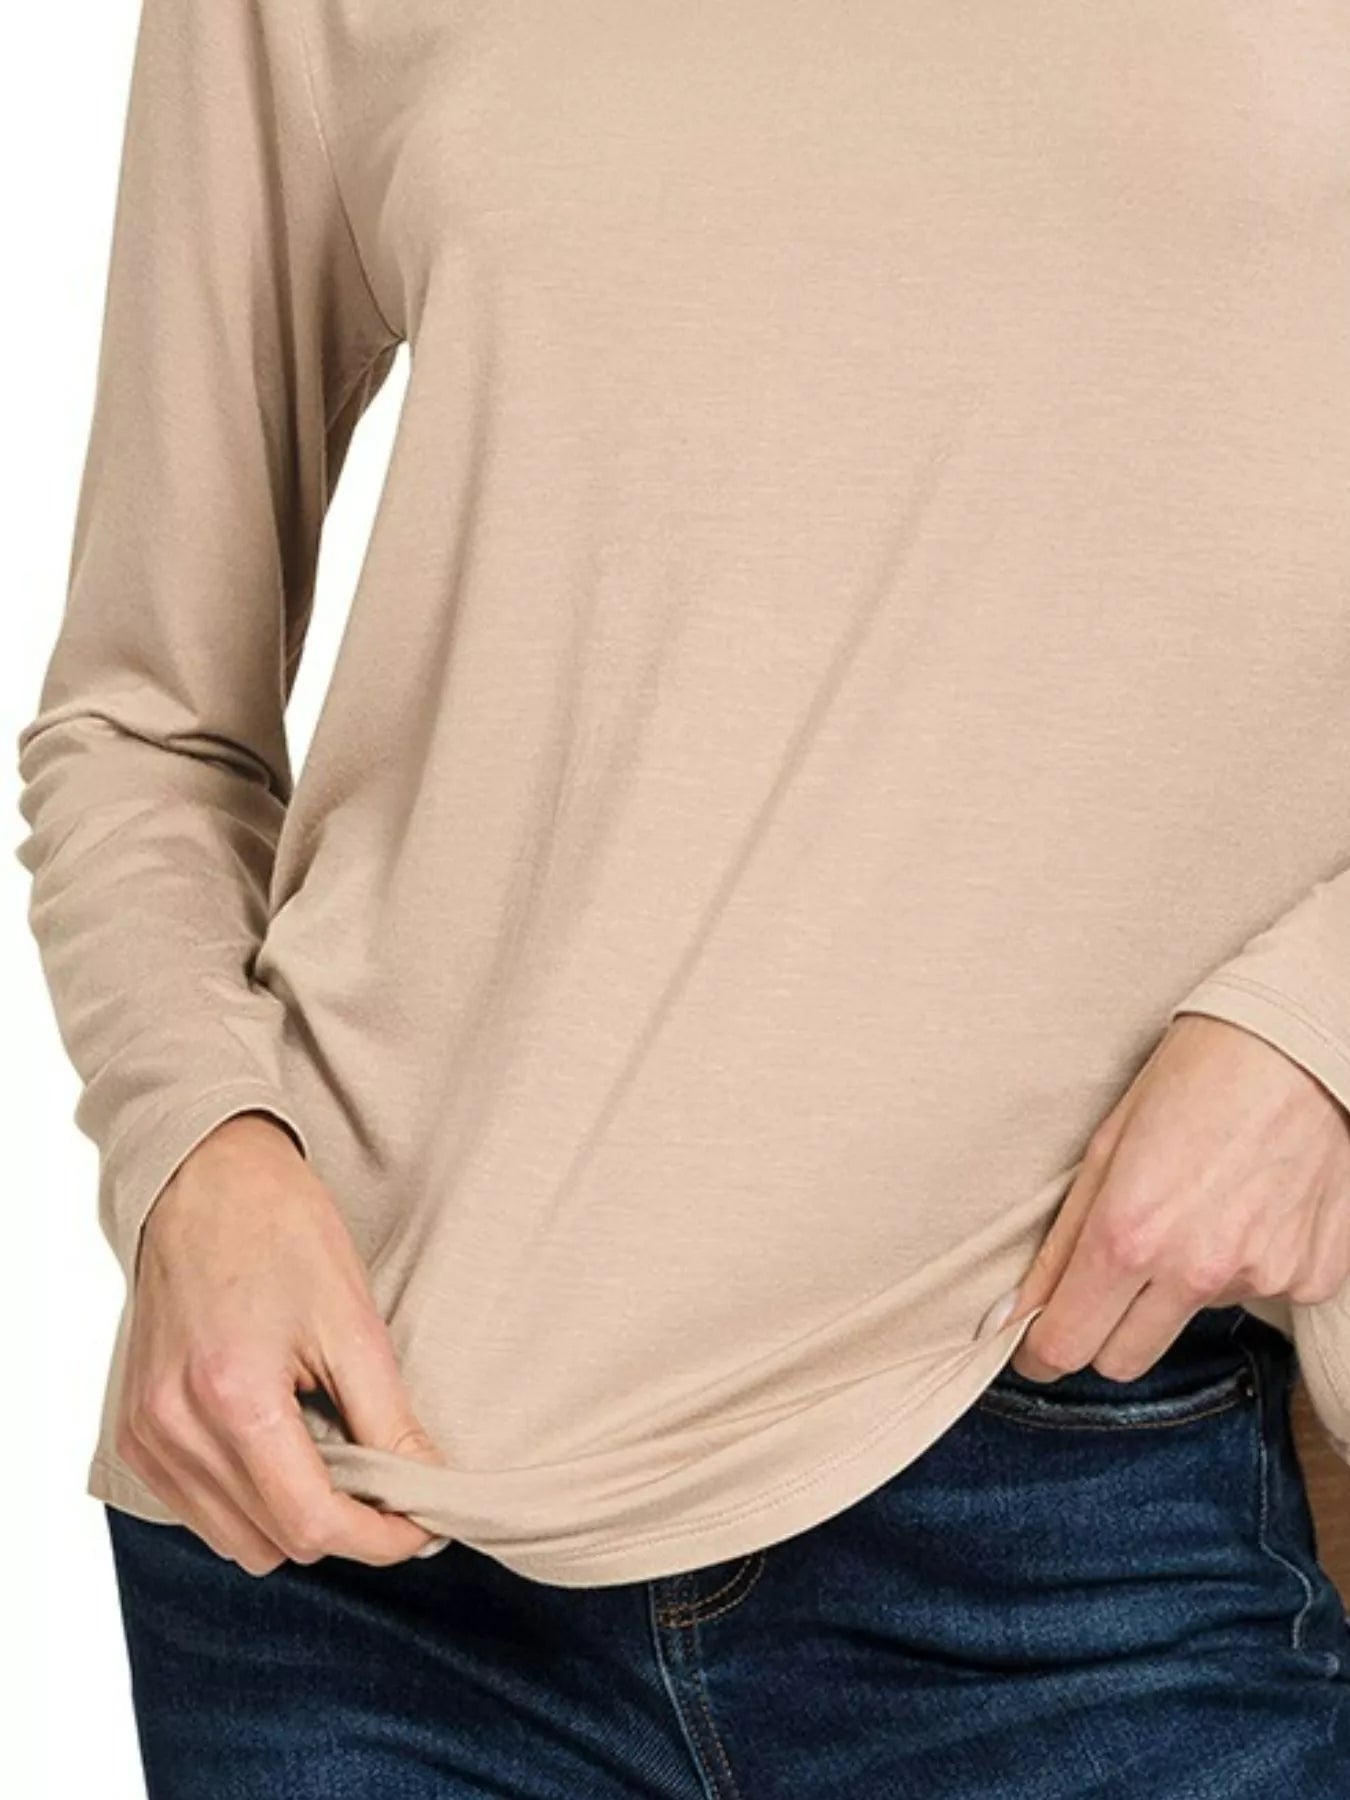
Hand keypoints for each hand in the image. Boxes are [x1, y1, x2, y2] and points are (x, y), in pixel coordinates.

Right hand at [115, 1111, 444, 1574]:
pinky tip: (280, 1443)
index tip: (423, 1523)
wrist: (203, 1176)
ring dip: (294, 1517)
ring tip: (330, 1450)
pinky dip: (248, 1499)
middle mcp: (175, 1429)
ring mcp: (146, 1435)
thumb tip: (427, 1494)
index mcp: (233, 1398)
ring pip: (236, 1539)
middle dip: (344, 1526)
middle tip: (387, 1478)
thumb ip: (389, 1420)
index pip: (312, 1524)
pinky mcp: (134, 1432)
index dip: (380, 1538)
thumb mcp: (353, 1321)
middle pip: (275, 1542)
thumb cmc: (281, 1231)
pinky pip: (199, 1509)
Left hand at [1003, 1014, 1349, 1383]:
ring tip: (1198, 1207)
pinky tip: (1247, 1207)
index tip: (1032, 1344)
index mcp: (1130, 1234)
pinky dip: (1242, 1265)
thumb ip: (1059, 1243)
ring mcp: (1260, 1278)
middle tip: (1104, 1284)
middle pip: (1122, 1361)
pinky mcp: (1312, 1278)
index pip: (1066, 1345)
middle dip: (1101, 1333)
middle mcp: (1196, 1270)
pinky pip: (1255, 1296)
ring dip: (1180, 1284)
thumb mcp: (1105, 1148)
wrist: (1300, 1049)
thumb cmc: (1194, 1079)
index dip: (1040, 1351)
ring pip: (1190, 1318)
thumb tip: (1014, 1312)